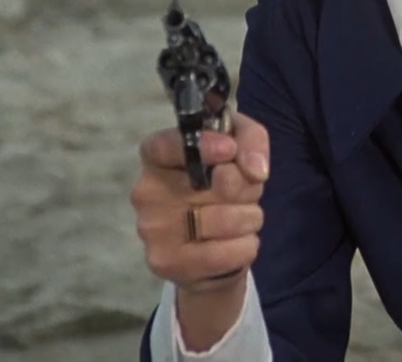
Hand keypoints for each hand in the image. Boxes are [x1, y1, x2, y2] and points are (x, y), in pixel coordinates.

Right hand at [130, 112, 270, 294]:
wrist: (208, 248)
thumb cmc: (221, 184)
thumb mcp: (239, 144)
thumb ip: (250, 140)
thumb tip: (254, 169)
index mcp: (156, 156)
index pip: (169, 146)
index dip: (203, 145)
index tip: (229, 149)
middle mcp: (147, 191)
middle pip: (218, 184)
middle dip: (246, 189)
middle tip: (243, 194)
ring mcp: (153, 229)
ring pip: (227, 220)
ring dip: (250, 218)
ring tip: (242, 218)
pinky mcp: (166, 262)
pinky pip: (228, 253)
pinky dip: (246, 246)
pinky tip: (236, 242)